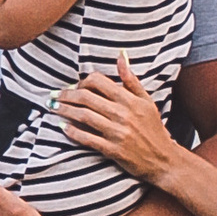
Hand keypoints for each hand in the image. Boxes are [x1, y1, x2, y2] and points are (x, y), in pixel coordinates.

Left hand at [59, 55, 183, 186]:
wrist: (164, 159)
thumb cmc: (154, 129)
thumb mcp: (147, 101)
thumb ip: (131, 79)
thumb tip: (120, 56)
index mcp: (130, 100)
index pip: (98, 82)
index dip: (82, 82)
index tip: (74, 87)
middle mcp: (123, 114)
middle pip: (86, 98)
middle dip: (66, 95)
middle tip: (53, 96)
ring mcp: (117, 132)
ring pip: (84, 116)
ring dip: (64, 111)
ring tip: (52, 108)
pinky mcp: (113, 150)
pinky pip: (87, 138)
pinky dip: (73, 132)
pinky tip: (63, 127)